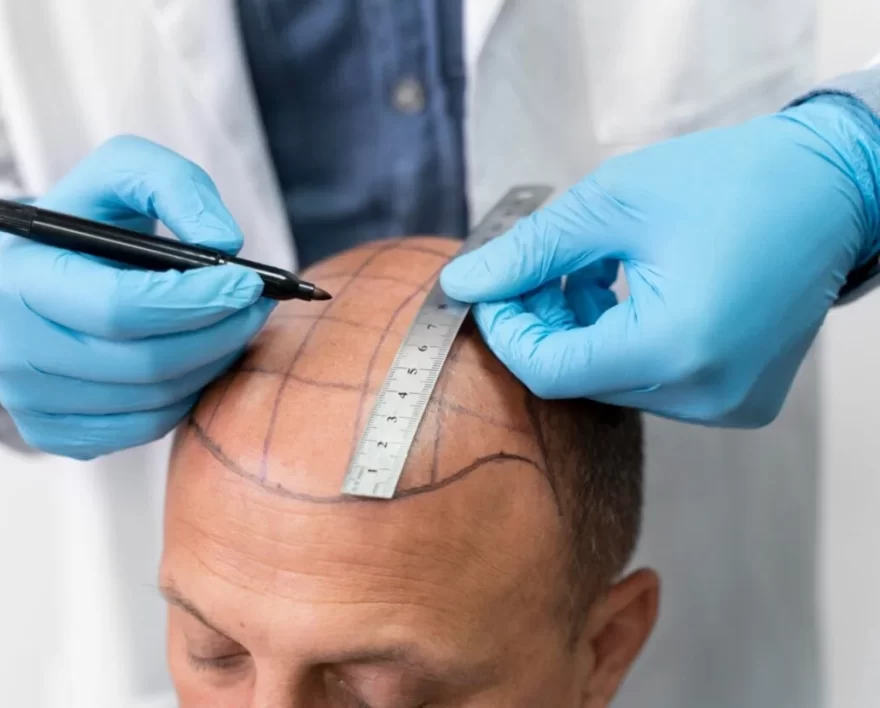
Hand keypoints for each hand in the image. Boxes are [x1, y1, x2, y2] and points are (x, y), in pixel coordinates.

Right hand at [0, 136, 272, 457]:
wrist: (38, 272)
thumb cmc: (89, 221)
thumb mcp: (123, 174)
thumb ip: (174, 186)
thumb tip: (223, 242)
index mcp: (19, 278)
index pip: (119, 307)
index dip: (194, 300)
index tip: (247, 284)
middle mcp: (12, 347)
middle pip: (144, 362)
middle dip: (217, 334)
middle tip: (257, 307)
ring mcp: (28, 399)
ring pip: (152, 400)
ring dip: (209, 364)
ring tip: (233, 326)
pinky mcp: (51, 431)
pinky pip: (143, 428)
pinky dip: (184, 395)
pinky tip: (197, 358)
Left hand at [441, 96, 879, 425]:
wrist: (833, 187)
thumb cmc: (732, 181)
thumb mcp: (613, 204)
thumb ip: (530, 251)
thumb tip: (464, 283)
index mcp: (675, 348)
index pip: (550, 372)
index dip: (508, 332)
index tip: (492, 289)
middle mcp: (704, 394)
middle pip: (581, 379)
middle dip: (544, 324)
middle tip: (537, 268)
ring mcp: (726, 404)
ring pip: (612, 381)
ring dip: (583, 330)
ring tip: (588, 268)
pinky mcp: (738, 398)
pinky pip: (653, 381)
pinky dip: (624, 341)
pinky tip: (626, 291)